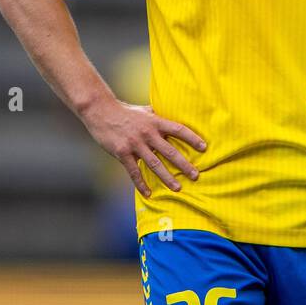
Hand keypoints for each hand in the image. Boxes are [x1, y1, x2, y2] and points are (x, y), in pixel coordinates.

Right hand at [82, 99, 205, 197]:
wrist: (101, 111)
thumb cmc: (126, 111)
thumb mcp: (145, 110)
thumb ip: (159, 117)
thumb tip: (175, 116)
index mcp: (155, 122)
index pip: (178, 129)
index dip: (192, 138)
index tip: (204, 148)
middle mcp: (147, 133)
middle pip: (170, 151)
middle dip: (184, 165)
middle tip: (196, 176)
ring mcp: (135, 144)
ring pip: (154, 164)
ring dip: (167, 178)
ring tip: (178, 188)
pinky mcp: (122, 153)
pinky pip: (134, 172)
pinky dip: (141, 184)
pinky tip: (148, 193)